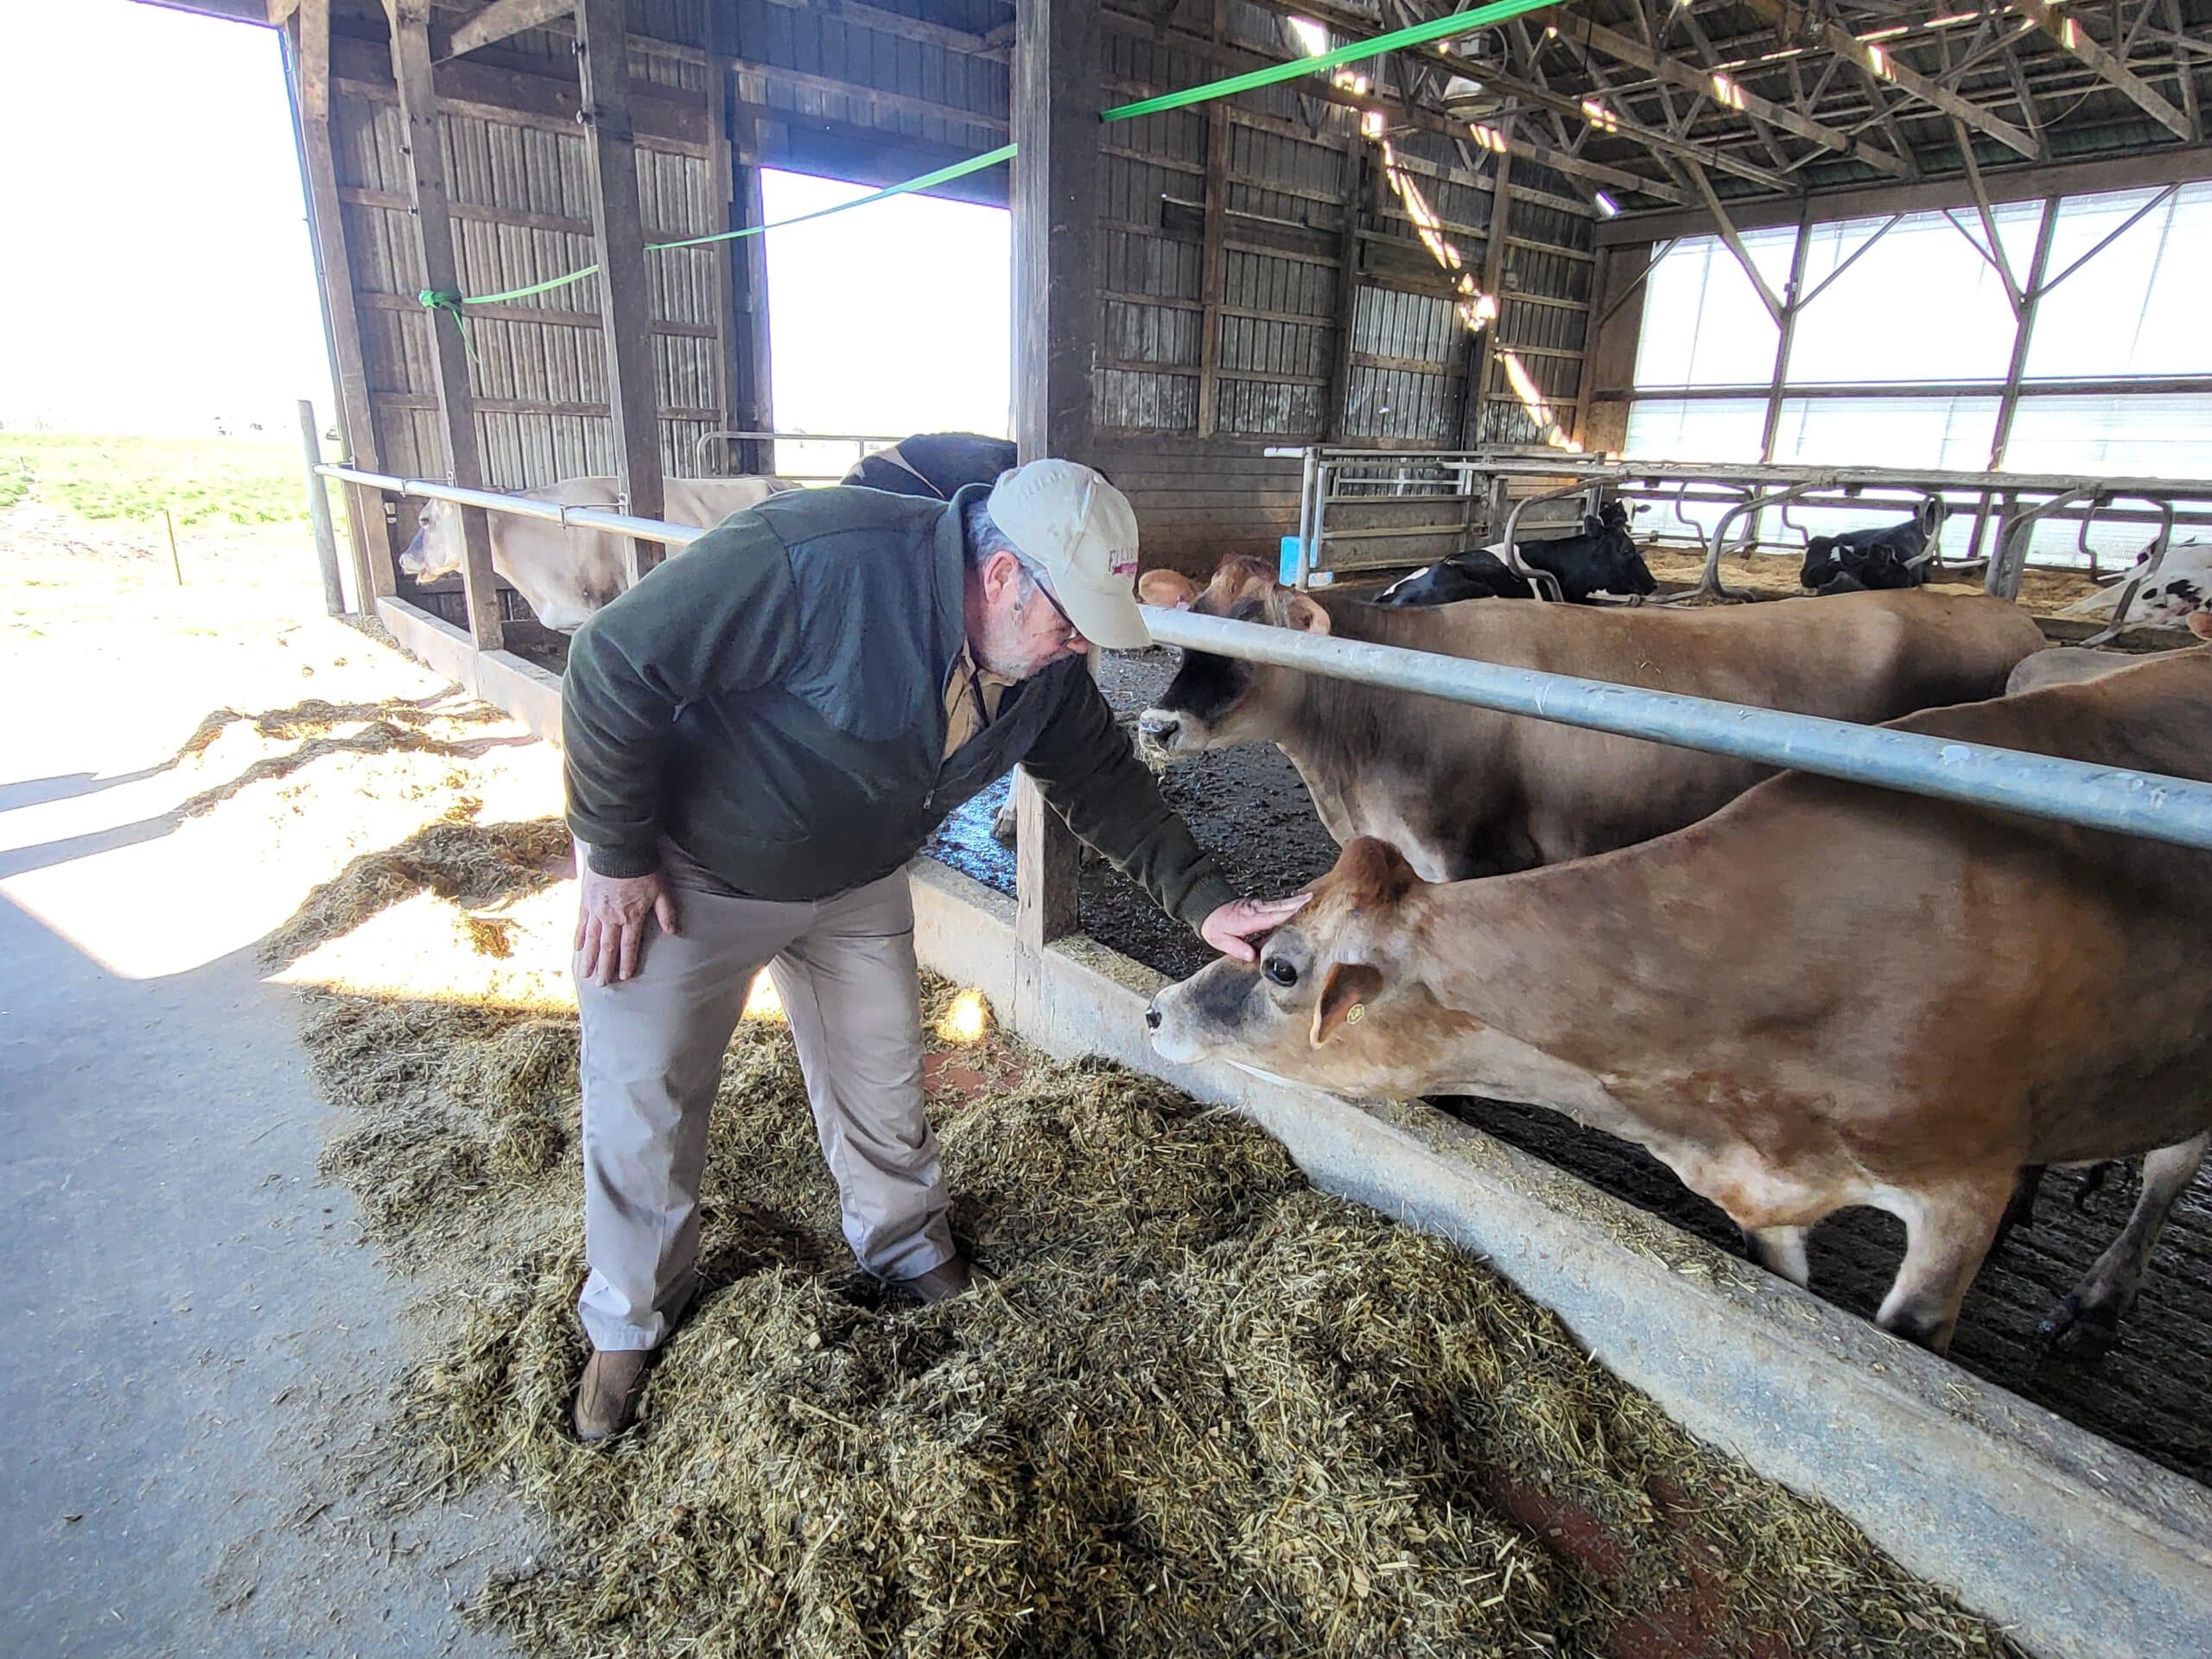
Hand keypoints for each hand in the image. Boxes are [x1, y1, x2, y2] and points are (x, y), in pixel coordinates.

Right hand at [574, 847, 678, 985]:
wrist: (620, 849)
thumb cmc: (643, 869)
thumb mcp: (661, 891)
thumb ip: (666, 913)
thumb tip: (674, 932)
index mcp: (631, 916)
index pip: (629, 946)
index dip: (627, 962)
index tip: (624, 977)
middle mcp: (611, 917)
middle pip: (607, 948)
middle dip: (604, 968)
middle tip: (600, 984)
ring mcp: (596, 910)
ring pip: (591, 939)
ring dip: (588, 958)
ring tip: (585, 974)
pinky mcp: (585, 900)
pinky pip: (581, 923)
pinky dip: (579, 937)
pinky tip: (577, 948)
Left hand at [1200, 892, 1311, 962]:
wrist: (1206, 906)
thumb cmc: (1214, 924)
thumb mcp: (1220, 940)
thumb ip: (1237, 948)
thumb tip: (1253, 956)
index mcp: (1249, 919)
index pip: (1272, 917)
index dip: (1288, 914)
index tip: (1303, 910)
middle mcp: (1256, 910)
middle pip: (1281, 906)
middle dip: (1298, 903)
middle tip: (1315, 900)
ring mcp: (1258, 906)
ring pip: (1281, 903)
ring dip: (1296, 902)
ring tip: (1313, 899)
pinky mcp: (1259, 906)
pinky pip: (1277, 905)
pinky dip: (1289, 904)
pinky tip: (1299, 904)